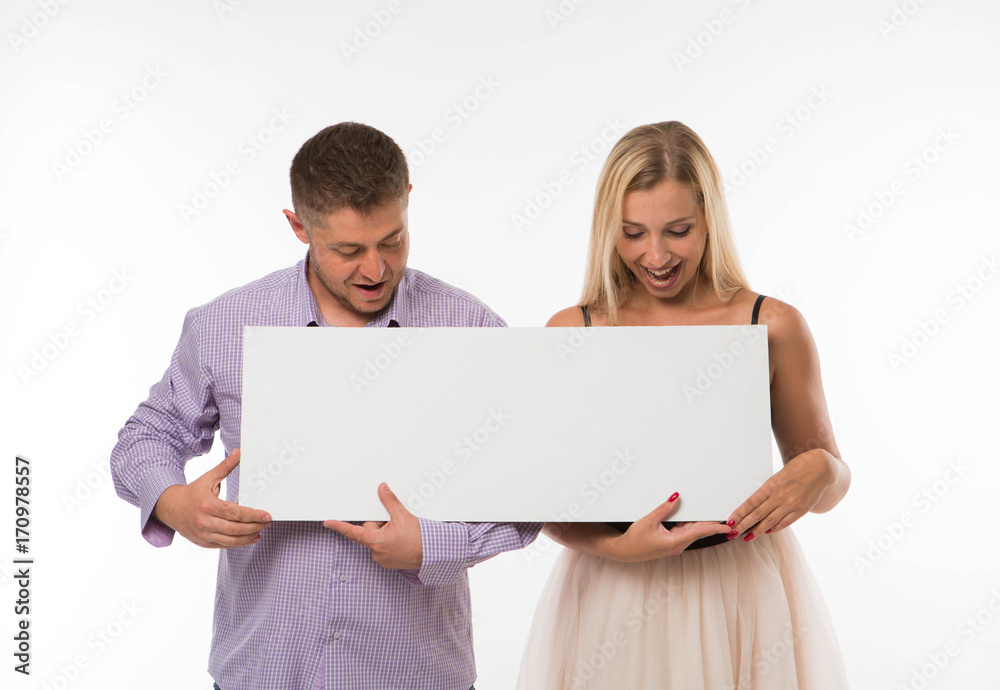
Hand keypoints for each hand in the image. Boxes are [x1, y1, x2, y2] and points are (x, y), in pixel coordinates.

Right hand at [152, 448, 271, 548]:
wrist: (170, 508)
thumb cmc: (192, 493)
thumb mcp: (208, 478)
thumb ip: (225, 467)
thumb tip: (238, 453)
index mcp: (207, 505)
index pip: (234, 512)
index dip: (253, 515)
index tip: (267, 515)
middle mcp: (204, 522)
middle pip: (235, 529)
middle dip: (255, 526)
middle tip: (267, 522)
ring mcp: (203, 534)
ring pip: (231, 540)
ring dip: (249, 536)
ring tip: (261, 530)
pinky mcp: (203, 542)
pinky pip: (225, 546)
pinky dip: (240, 543)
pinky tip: (251, 537)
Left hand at [323, 483, 422, 569]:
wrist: (433, 554)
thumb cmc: (420, 539)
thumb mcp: (403, 516)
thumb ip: (389, 501)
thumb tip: (382, 489)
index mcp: (376, 541)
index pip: (353, 532)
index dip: (339, 526)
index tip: (328, 522)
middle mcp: (376, 552)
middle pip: (369, 532)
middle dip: (379, 524)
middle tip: (395, 523)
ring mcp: (382, 559)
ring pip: (376, 539)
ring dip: (384, 533)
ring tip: (401, 533)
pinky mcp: (388, 562)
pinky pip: (382, 546)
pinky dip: (388, 541)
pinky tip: (401, 540)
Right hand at [608, 492, 732, 561]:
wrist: (624, 551)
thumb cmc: (635, 539)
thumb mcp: (649, 521)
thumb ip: (664, 509)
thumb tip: (676, 497)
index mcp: (675, 542)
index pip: (700, 533)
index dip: (715, 528)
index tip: (728, 526)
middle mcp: (678, 545)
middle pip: (698, 531)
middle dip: (711, 523)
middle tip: (725, 515)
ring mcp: (674, 544)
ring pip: (691, 531)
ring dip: (700, 523)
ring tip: (711, 513)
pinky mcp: (670, 542)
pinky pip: (683, 531)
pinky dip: (689, 524)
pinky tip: (692, 516)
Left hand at [727, 449, 833, 540]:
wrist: (821, 469)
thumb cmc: (797, 468)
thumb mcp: (779, 476)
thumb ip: (769, 490)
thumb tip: (755, 504)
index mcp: (771, 486)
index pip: (750, 503)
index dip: (739, 514)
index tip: (729, 521)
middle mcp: (780, 497)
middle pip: (757, 515)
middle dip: (743, 525)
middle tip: (732, 533)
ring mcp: (791, 505)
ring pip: (769, 522)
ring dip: (756, 531)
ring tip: (746, 537)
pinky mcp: (801, 511)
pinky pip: (784, 523)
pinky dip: (774, 528)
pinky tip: (766, 532)